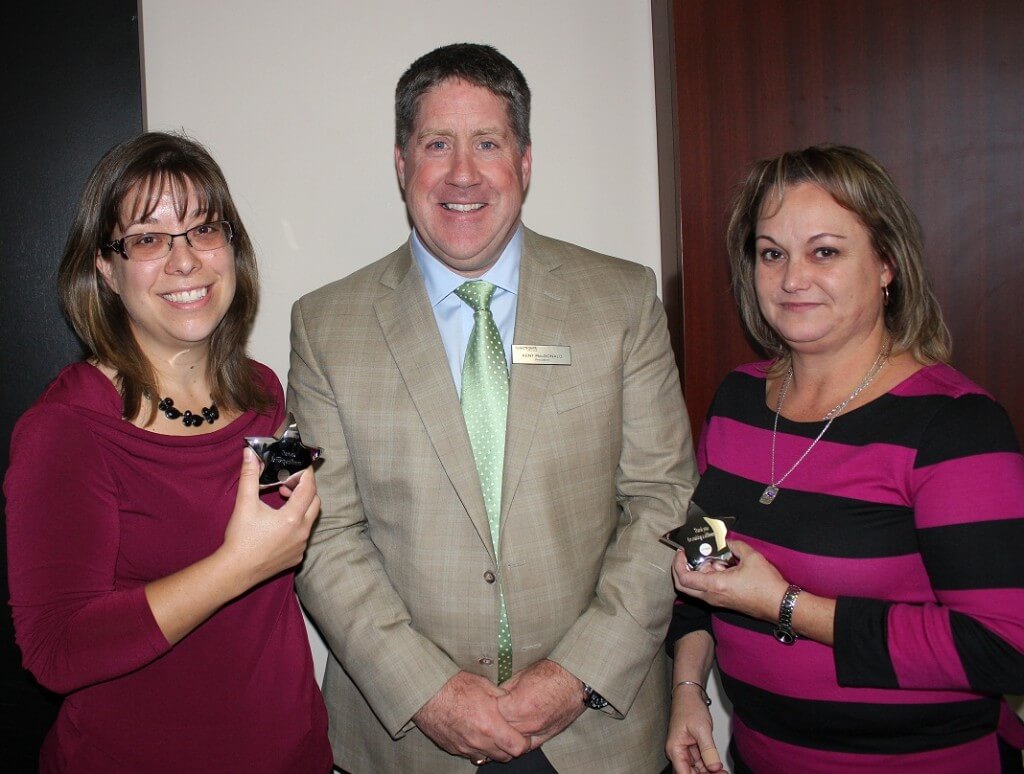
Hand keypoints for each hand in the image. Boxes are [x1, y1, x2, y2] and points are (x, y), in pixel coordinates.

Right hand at [220, 448, 320, 587]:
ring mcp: (302, 547)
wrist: (236, 570)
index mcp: (293, 517)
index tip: (300, 467)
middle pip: (315, 503)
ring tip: (280, 504)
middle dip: (304, 491)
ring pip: (310, 520)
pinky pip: (303, 536)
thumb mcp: (244, 504)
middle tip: (285, 486)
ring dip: (300, 508)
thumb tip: (250, 453)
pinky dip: (296, 526)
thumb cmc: (240, 537)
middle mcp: (302, 532)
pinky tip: (279, 526)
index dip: (306, 475)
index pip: (309, 488)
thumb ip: (249, 476)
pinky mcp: (297, 558)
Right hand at [413, 671, 529, 762]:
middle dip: (510, 748)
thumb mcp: (484, 685)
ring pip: (487, 757)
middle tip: (510, 735)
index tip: (525, 736)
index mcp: (490, 725)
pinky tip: (475, 733)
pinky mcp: (453, 748)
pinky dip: (477, 748)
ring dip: (493, 749)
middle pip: (504, 757)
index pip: (517, 747)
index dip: (525, 743)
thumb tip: (514, 702)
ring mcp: (464, 747)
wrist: (426, 693)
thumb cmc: (455, 686)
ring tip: (492, 734)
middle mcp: (478, 741)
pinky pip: (470, 754)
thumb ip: (502, 698)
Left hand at [496, 659, 585, 748]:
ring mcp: (537, 732)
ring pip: (512, 740)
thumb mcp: (521, 675)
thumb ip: (505, 689)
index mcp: (518, 706)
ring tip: (502, 721)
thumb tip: (493, 696)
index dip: (488, 706)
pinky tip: (515, 731)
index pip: (492, 713)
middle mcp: (527, 724)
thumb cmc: (551, 672)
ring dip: (506, 732)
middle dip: (494, 721)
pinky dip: (519, 739)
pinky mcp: (546, 736)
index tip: (486, 701)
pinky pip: (527, 745)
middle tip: (491, 713)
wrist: (575, 679)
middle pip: (500, 730)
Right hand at [666, 683, 724, 772]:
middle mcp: (678, 752)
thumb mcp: (701, 728)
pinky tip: (718, 767)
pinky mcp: (692, 748)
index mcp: (675, 749)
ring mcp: (685, 750)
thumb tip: (714, 767)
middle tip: (722, 773)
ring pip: (696, 769)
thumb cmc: (689, 706)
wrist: (689, 694)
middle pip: (691, 773)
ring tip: (723, 771)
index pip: (684, 773)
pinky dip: (709, 765)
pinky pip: (700, 762)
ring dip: (709, 771)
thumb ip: (708, 749)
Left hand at [672, 540, 786, 622]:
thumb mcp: (751, 557)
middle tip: (687, 554)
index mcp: (714, 586)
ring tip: (711, 557)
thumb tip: (726, 541)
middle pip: (684, 586)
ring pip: (695, 587)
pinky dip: (707, 577)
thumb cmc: (766, 584)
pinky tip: (721, 566)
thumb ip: (735, 545)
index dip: (677, 563)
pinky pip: (707, 590)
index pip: (684, 578)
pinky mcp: (723, 602)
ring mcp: (717, 601)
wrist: (780, 605)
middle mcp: (711, 596)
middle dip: (681, 569)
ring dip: (697, 572)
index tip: (682, 551)